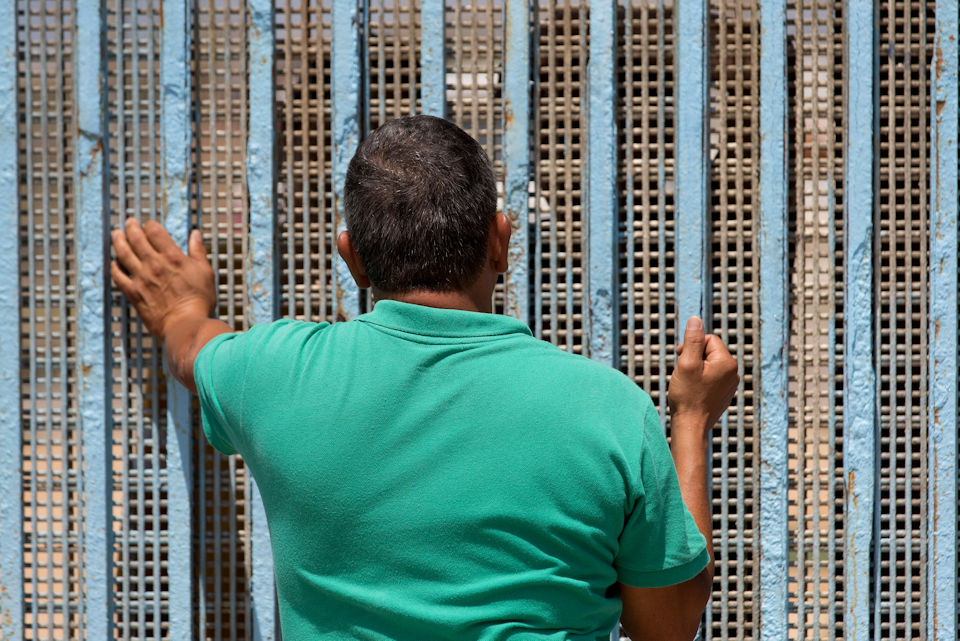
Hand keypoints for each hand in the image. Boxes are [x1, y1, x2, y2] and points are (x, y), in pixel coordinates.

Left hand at [110, 218, 215, 339]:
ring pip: (123, 253)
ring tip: (116, 234)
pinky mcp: (134, 292)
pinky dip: (114, 266)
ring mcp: (141, 278)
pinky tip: (114, 263)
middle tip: (129, 223)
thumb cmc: (199, 301)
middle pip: (136, 238)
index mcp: (173, 257)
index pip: (155, 232)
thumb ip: (198, 252)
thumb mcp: (205, 272)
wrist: (186, 324)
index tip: (150, 225)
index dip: (150, 225)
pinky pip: (117, 276)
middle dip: (131, 227)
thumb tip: (195, 235)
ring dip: (118, 241)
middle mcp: (154, 264)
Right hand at [667, 317, 739, 436]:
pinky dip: (700, 380)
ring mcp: (730, 383)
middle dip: (694, 358)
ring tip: (688, 384)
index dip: (691, 346)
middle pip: (709, 351)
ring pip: (709, 364)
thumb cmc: (687, 396)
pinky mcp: (725, 392)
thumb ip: (692, 339)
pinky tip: (693, 391)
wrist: (691, 425)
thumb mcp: (686, 363)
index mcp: (727, 362)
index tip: (681, 360)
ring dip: (696, 369)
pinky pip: (711, 376)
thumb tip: (696, 319)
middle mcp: (733, 372)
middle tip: (684, 373)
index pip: (708, 340)